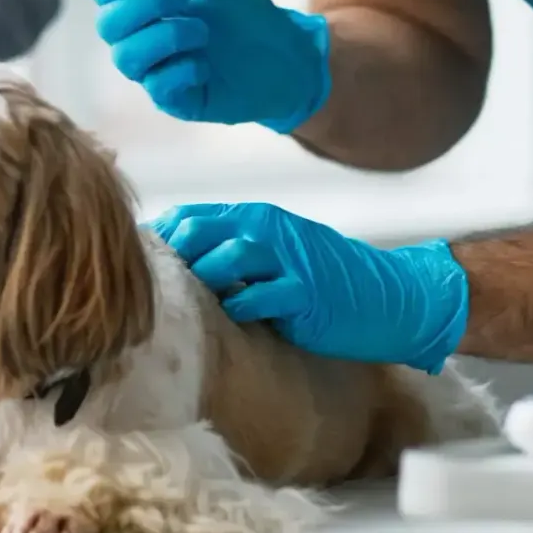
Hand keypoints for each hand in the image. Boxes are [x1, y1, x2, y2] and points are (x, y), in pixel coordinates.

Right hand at [91, 0, 329, 131]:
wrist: (288, 62)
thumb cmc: (250, 22)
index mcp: (148, 6)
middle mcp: (143, 38)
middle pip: (108, 24)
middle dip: (145, 4)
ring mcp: (156, 71)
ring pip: (126, 57)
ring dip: (165, 35)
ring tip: (203, 32)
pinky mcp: (174, 99)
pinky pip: (157, 86)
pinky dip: (181, 69)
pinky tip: (205, 66)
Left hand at [148, 201, 468, 373]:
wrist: (390, 295)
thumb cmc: (327, 277)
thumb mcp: (279, 251)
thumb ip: (233, 249)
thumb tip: (176, 263)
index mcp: (257, 217)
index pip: (191, 215)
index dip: (162, 238)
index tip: (141, 265)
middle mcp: (268, 231)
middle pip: (200, 230)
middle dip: (174, 258)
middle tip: (159, 290)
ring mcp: (286, 261)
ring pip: (225, 257)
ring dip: (203, 281)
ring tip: (194, 303)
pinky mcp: (303, 294)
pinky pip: (256, 298)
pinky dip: (237, 308)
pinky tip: (234, 317)